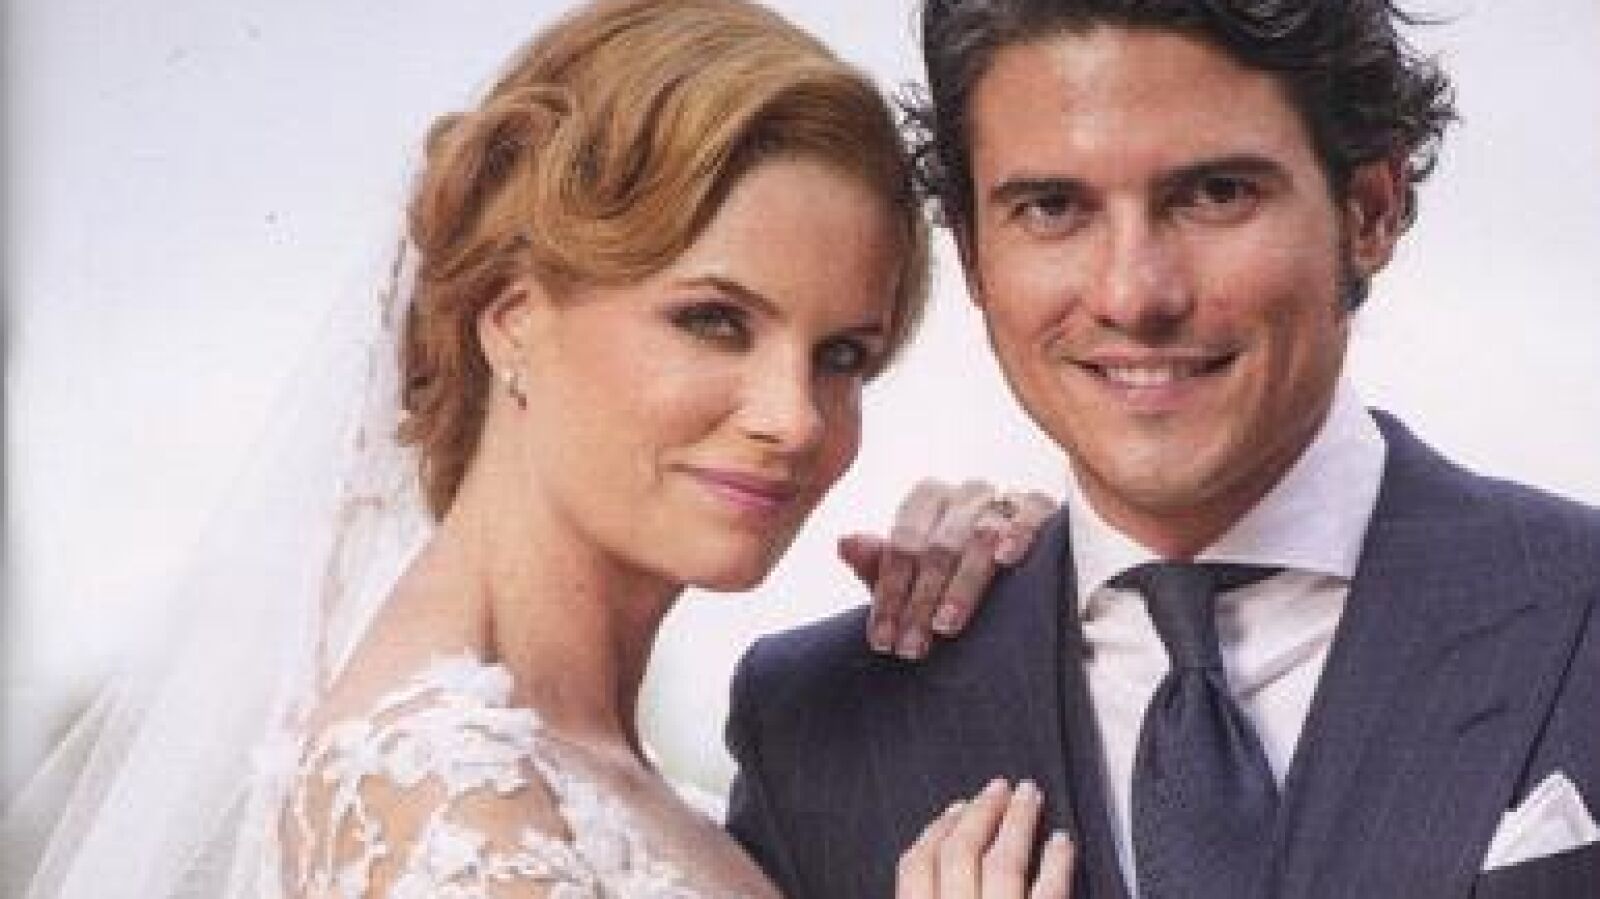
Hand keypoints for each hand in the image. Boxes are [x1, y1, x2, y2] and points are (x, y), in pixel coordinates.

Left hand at [843, 479, 1056, 657]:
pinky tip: (1007, 561)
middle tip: (912, 647)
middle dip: (920, 601)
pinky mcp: (1041, 508)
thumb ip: (878, 563)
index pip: (901, 542)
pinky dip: (1018, 534)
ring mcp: (1002, 499)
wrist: (1016, 571)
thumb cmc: (954, 573)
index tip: (883, 639)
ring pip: (980, 536)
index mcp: (927, 499)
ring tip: (946, 625)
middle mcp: (963, 494)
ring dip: (961, 586)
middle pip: (937, 545)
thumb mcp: (912, 575)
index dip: (889, 593)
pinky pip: (1032, 513)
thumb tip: (845, 543)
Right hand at [898, 779, 1074, 898]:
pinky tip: (1062, 842)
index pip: (915, 867)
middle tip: (999, 787)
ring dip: (1018, 821)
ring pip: (1003, 863)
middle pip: (960, 854)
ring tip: (1030, 796)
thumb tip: (929, 866)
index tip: (956, 808)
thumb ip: (929, 894)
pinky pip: (1049, 891)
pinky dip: (1057, 862)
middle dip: (980, 812)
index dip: (936, 831)